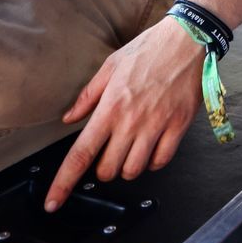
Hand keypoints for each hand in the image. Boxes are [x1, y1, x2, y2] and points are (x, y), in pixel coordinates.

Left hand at [45, 17, 203, 208]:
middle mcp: (131, 122)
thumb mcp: (110, 67)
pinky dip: (153, 162)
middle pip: (108, 170)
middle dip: (103, 169)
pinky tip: (150, 148)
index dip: (64, 183)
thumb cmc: (149, 50)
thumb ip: (88, 96)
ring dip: (127, 167)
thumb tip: (69, 119)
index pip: (81, 154)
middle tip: (107, 153)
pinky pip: (161, 161)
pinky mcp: (178, 127)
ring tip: (129, 150)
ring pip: (134, 170)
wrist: (187, 40)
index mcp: (110, 107)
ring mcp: (157, 126)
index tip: (53, 202)